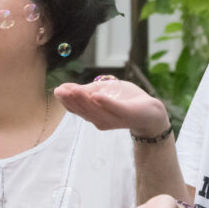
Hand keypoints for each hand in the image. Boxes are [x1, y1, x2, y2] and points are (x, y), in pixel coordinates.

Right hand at [53, 81, 168, 137]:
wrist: (150, 111)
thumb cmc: (125, 100)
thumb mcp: (102, 91)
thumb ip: (85, 91)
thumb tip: (62, 87)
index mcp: (93, 115)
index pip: (76, 109)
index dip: (66, 101)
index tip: (58, 90)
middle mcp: (101, 120)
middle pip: (84, 110)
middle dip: (72, 100)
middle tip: (62, 90)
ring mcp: (114, 119)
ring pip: (96, 110)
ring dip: (84, 100)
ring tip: (74, 90)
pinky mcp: (127, 115)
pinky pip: (115, 109)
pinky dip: (106, 103)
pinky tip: (97, 96)